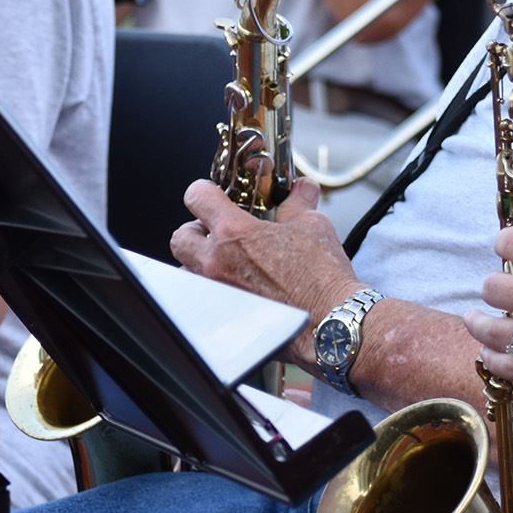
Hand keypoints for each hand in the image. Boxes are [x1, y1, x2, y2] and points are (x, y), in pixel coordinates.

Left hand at [169, 178, 362, 365]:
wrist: (332, 323)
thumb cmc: (322, 277)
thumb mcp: (312, 226)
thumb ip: (298, 204)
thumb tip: (302, 189)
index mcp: (234, 233)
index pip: (197, 197)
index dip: (203, 191)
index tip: (212, 194)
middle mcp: (217, 263)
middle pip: (180, 237)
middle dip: (194, 230)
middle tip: (214, 230)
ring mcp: (219, 293)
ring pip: (187, 272)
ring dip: (199, 263)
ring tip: (225, 262)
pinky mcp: (226, 317)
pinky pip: (206, 299)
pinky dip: (214, 291)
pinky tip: (237, 288)